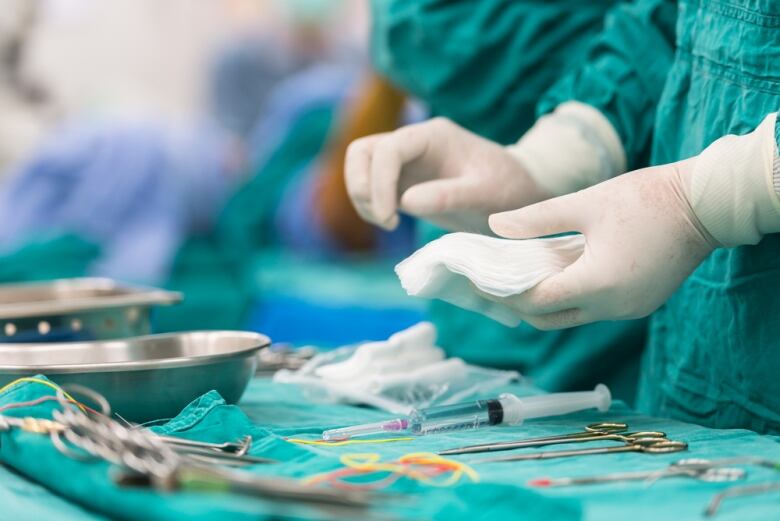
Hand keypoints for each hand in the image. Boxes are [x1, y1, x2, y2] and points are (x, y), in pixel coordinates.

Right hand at [345, 117, 548, 231]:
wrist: (518, 193)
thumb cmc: (508, 187)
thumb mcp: (486, 193)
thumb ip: (449, 195)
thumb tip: (405, 201)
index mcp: (433, 136)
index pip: (388, 149)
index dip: (379, 182)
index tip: (389, 217)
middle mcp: (414, 144)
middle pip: (362, 152)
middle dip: (362, 186)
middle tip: (385, 219)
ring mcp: (406, 162)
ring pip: (361, 167)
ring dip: (362, 196)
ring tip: (387, 222)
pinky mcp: (403, 182)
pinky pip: (370, 187)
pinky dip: (370, 205)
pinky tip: (391, 223)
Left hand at [488, 159, 715, 329]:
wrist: (706, 204)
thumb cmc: (646, 198)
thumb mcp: (584, 203)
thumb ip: (536, 218)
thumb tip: (494, 224)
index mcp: (597, 285)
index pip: (536, 301)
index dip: (505, 291)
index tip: (481, 278)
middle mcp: (613, 307)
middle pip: (550, 317)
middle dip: (520, 303)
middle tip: (496, 281)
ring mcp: (629, 309)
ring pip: (573, 314)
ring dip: (547, 298)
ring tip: (522, 273)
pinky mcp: (640, 303)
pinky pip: (595, 307)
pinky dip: (572, 294)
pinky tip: (558, 271)